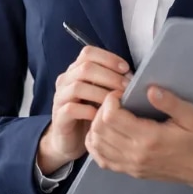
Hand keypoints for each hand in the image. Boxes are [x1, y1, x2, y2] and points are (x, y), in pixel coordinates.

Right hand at [38, 46, 130, 172]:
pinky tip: (101, 116)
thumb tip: (133, 77)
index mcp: (76, 71)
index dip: (108, 58)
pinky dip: (88, 110)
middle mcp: (65, 81)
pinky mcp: (58, 116)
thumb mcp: (101, 94)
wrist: (70, 140)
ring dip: (101, 93)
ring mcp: (60, 98)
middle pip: (85, 68)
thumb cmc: (90, 115)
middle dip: (110, 76)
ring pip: (78, 87)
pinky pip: (71, 109)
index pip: (88, 53)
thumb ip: (111, 82)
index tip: (126, 69)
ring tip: (117, 102)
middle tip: (127, 88)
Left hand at [85, 86, 192, 193]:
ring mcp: (131, 166)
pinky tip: (106, 132)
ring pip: (96, 145)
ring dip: (96, 126)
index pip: (111, 117)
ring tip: (110, 114)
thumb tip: (149, 89)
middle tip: (115, 100)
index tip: (122, 92)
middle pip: (99, 130)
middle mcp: (136, 155)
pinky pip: (101, 160)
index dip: (111, 99)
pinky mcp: (130, 172)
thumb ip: (170, 102)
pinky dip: (97, 144)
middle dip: (101, 109)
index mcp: (150, 139)